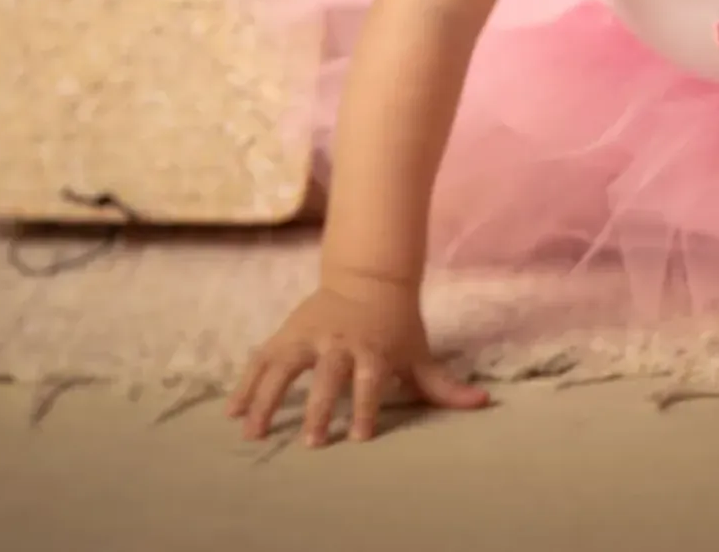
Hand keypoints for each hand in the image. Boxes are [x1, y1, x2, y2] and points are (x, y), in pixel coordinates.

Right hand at [225, 273, 490, 444]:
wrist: (369, 277)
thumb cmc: (397, 324)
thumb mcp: (419, 351)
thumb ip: (444, 384)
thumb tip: (485, 402)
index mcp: (371, 348)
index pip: (369, 380)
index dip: (367, 407)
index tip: (360, 437)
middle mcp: (338, 341)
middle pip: (327, 376)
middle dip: (320, 408)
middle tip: (313, 442)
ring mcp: (308, 335)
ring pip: (282, 366)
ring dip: (267, 400)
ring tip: (254, 433)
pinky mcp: (287, 333)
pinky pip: (262, 359)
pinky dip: (246, 383)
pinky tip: (233, 411)